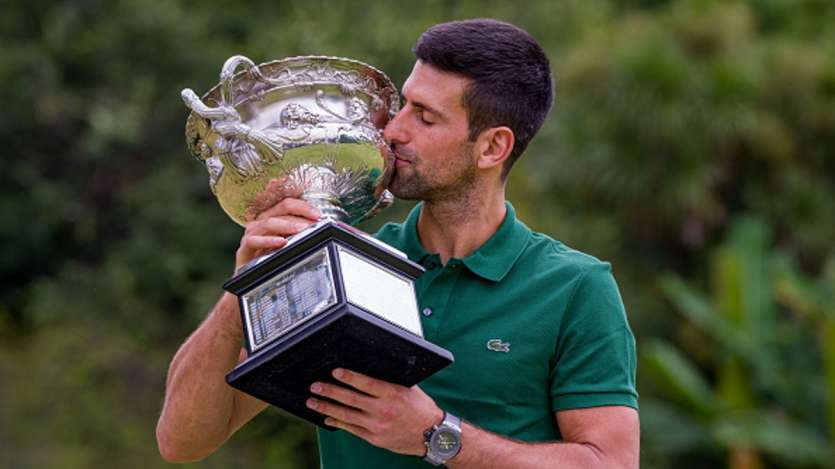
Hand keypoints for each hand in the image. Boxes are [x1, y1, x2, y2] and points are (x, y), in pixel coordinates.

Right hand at [235, 196, 319, 269]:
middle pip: (280, 209)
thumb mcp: (287, 246)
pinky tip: (281, 242)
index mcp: (271, 218)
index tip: (317, 215)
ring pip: (268, 223)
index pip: (288, 204)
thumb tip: (317, 229)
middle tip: (313, 222)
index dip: (303, 207)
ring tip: (301, 230)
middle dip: (300, 214)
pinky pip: (254, 241)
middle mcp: (261, 223)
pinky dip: (268, 241)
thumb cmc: (270, 262)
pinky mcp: (243, 250)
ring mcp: (251, 235)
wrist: (250, 285)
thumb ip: (299, 235)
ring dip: (287, 225)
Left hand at [307, 368, 443, 455]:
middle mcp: (383, 410)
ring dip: (327, 407)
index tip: (334, 371)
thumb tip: (372, 369)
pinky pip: (352, 429)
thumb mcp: (410, 389)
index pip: (365, 383)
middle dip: (330, 392)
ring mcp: (377, 426)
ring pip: (347, 415)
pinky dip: (338, 423)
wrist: (433, 436)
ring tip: (312, 401)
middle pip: (351, 399)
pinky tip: (327, 418)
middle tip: (315, 386)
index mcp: (393, 394)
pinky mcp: (375, 438)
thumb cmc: (422, 409)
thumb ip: (391, 381)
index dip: (348, 377)